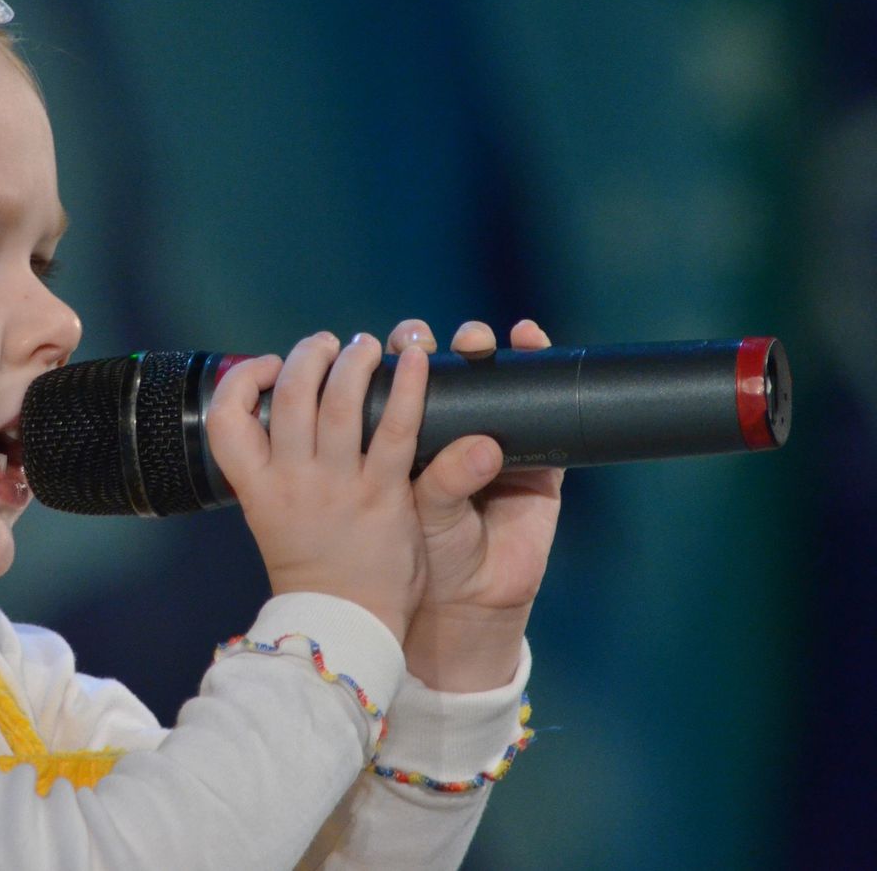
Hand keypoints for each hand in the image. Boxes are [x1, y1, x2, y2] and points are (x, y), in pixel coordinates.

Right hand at [206, 331, 430, 642]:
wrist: (344, 625)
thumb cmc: (313, 570)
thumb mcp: (271, 518)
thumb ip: (275, 470)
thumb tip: (288, 421)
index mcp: (256, 486)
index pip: (225, 417)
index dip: (242, 380)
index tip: (267, 369)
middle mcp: (292, 479)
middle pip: (290, 393)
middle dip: (308, 354)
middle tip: (329, 345)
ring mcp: (337, 485)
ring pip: (339, 399)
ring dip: (353, 360)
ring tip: (365, 346)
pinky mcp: (384, 494)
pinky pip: (396, 427)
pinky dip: (406, 385)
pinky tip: (414, 359)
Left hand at [389, 318, 563, 691]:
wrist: (466, 603)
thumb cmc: (425, 556)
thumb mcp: (424, 515)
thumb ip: (443, 482)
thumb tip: (484, 448)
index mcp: (400, 441)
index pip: (395, 386)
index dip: (396, 357)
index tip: (396, 341)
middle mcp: (444, 432)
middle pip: (439, 374)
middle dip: (436, 347)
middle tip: (433, 338)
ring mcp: (491, 439)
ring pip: (489, 382)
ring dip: (484, 349)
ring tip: (477, 338)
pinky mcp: (538, 458)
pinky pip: (545, 411)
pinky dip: (541, 370)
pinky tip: (534, 343)